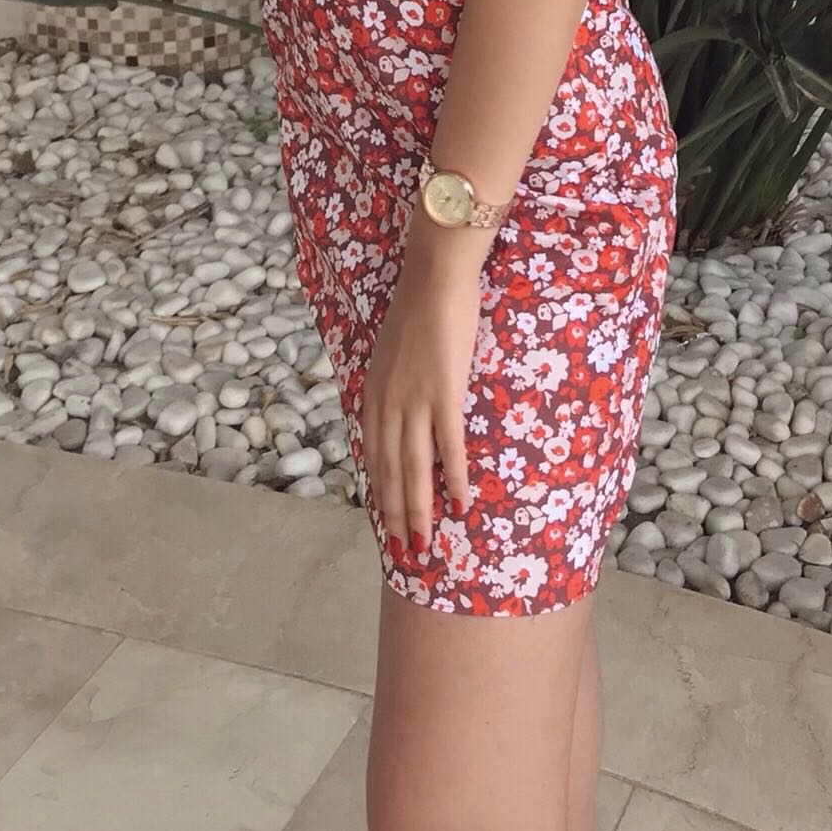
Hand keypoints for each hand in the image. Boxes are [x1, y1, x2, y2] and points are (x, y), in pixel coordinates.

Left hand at [361, 238, 481, 554]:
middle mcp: (388, 405)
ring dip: (420, 509)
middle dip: (397, 514)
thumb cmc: (418, 311)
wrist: (433, 279)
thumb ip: (390, 389)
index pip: (373, 457)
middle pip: (391, 471)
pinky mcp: (444, 394)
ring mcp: (415, 401)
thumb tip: (397, 417)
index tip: (386, 523)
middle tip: (405, 550)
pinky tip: (459, 503)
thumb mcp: (390, 356)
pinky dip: (452, 478)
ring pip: (414, 468)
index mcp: (372, 395)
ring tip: (425, 542)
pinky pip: (448, 446)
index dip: (381, 494)